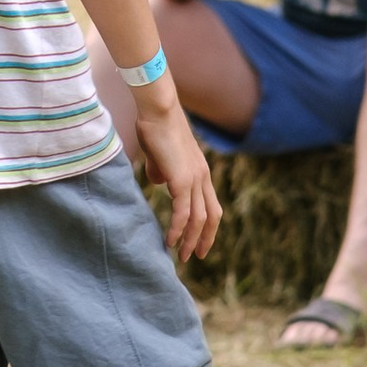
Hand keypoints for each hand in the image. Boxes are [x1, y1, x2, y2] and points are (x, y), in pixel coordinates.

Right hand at [138, 96, 221, 262]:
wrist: (158, 109)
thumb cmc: (155, 126)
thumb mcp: (159, 154)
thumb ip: (161, 170)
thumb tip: (158, 183)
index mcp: (200, 171)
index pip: (211, 205)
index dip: (207, 225)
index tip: (199, 241)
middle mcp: (203, 177)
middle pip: (211, 216)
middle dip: (203, 239)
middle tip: (195, 256)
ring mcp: (195, 179)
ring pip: (198, 218)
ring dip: (190, 239)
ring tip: (182, 256)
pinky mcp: (182, 180)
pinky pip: (182, 212)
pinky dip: (177, 229)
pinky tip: (170, 240)